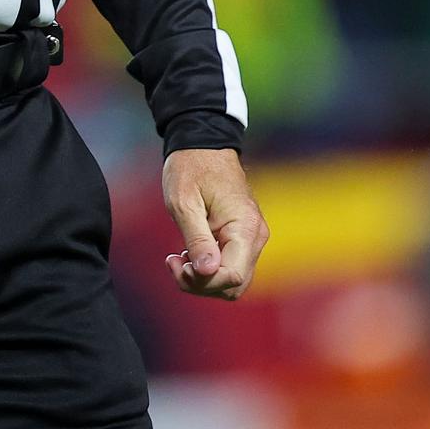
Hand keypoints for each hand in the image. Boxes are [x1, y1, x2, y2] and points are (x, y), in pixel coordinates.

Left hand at [161, 148, 267, 299]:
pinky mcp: (243, 237)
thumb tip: (207, 271)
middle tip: (174, 263)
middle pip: (234, 284)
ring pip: (232, 280)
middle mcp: (255, 236)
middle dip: (201, 284)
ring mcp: (251, 238)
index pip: (232, 275)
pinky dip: (208, 268)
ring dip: (203, 278)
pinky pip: (230, 266)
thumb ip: (197, 239)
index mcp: (245, 227)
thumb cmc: (191, 168)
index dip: (203, 281)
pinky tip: (188, 253)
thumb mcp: (184, 203)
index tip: (177, 263)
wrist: (203, 145)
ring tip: (178, 257)